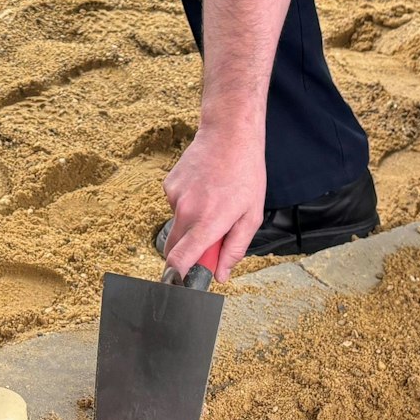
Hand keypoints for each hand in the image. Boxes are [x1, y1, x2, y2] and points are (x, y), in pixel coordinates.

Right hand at [162, 118, 264, 281]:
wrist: (229, 134)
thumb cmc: (246, 173)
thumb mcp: (251, 215)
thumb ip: (235, 249)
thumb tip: (221, 274)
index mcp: (208, 223)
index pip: (179, 260)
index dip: (175, 278)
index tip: (178, 285)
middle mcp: (186, 211)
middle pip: (172, 249)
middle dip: (187, 254)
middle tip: (211, 239)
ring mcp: (174, 197)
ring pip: (177, 226)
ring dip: (191, 225)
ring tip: (214, 202)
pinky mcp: (168, 185)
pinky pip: (176, 207)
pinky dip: (188, 206)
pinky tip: (204, 189)